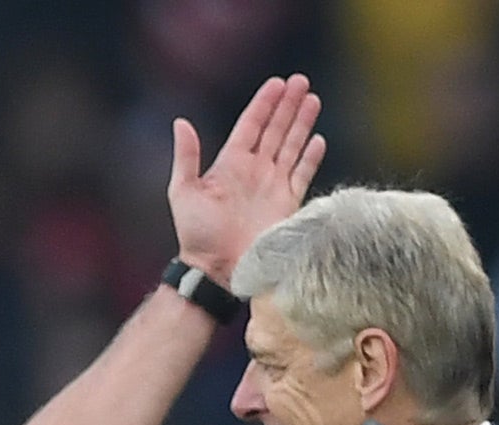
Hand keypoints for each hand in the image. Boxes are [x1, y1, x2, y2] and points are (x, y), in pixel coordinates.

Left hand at [169, 74, 325, 283]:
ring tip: (312, 99)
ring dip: (302, 123)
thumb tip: (180, 122)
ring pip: (291, 146)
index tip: (277, 83)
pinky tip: (318, 140)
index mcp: (232, 163)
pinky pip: (302, 176)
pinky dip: (310, 158)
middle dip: (289, 105)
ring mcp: (273, 187)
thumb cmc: (196, 235)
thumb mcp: (183, 192)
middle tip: (301, 81)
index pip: (252, 124)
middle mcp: (255, 171)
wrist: (216, 270)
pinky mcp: (287, 206)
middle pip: (276, 129)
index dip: (265, 103)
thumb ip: (187, 157)